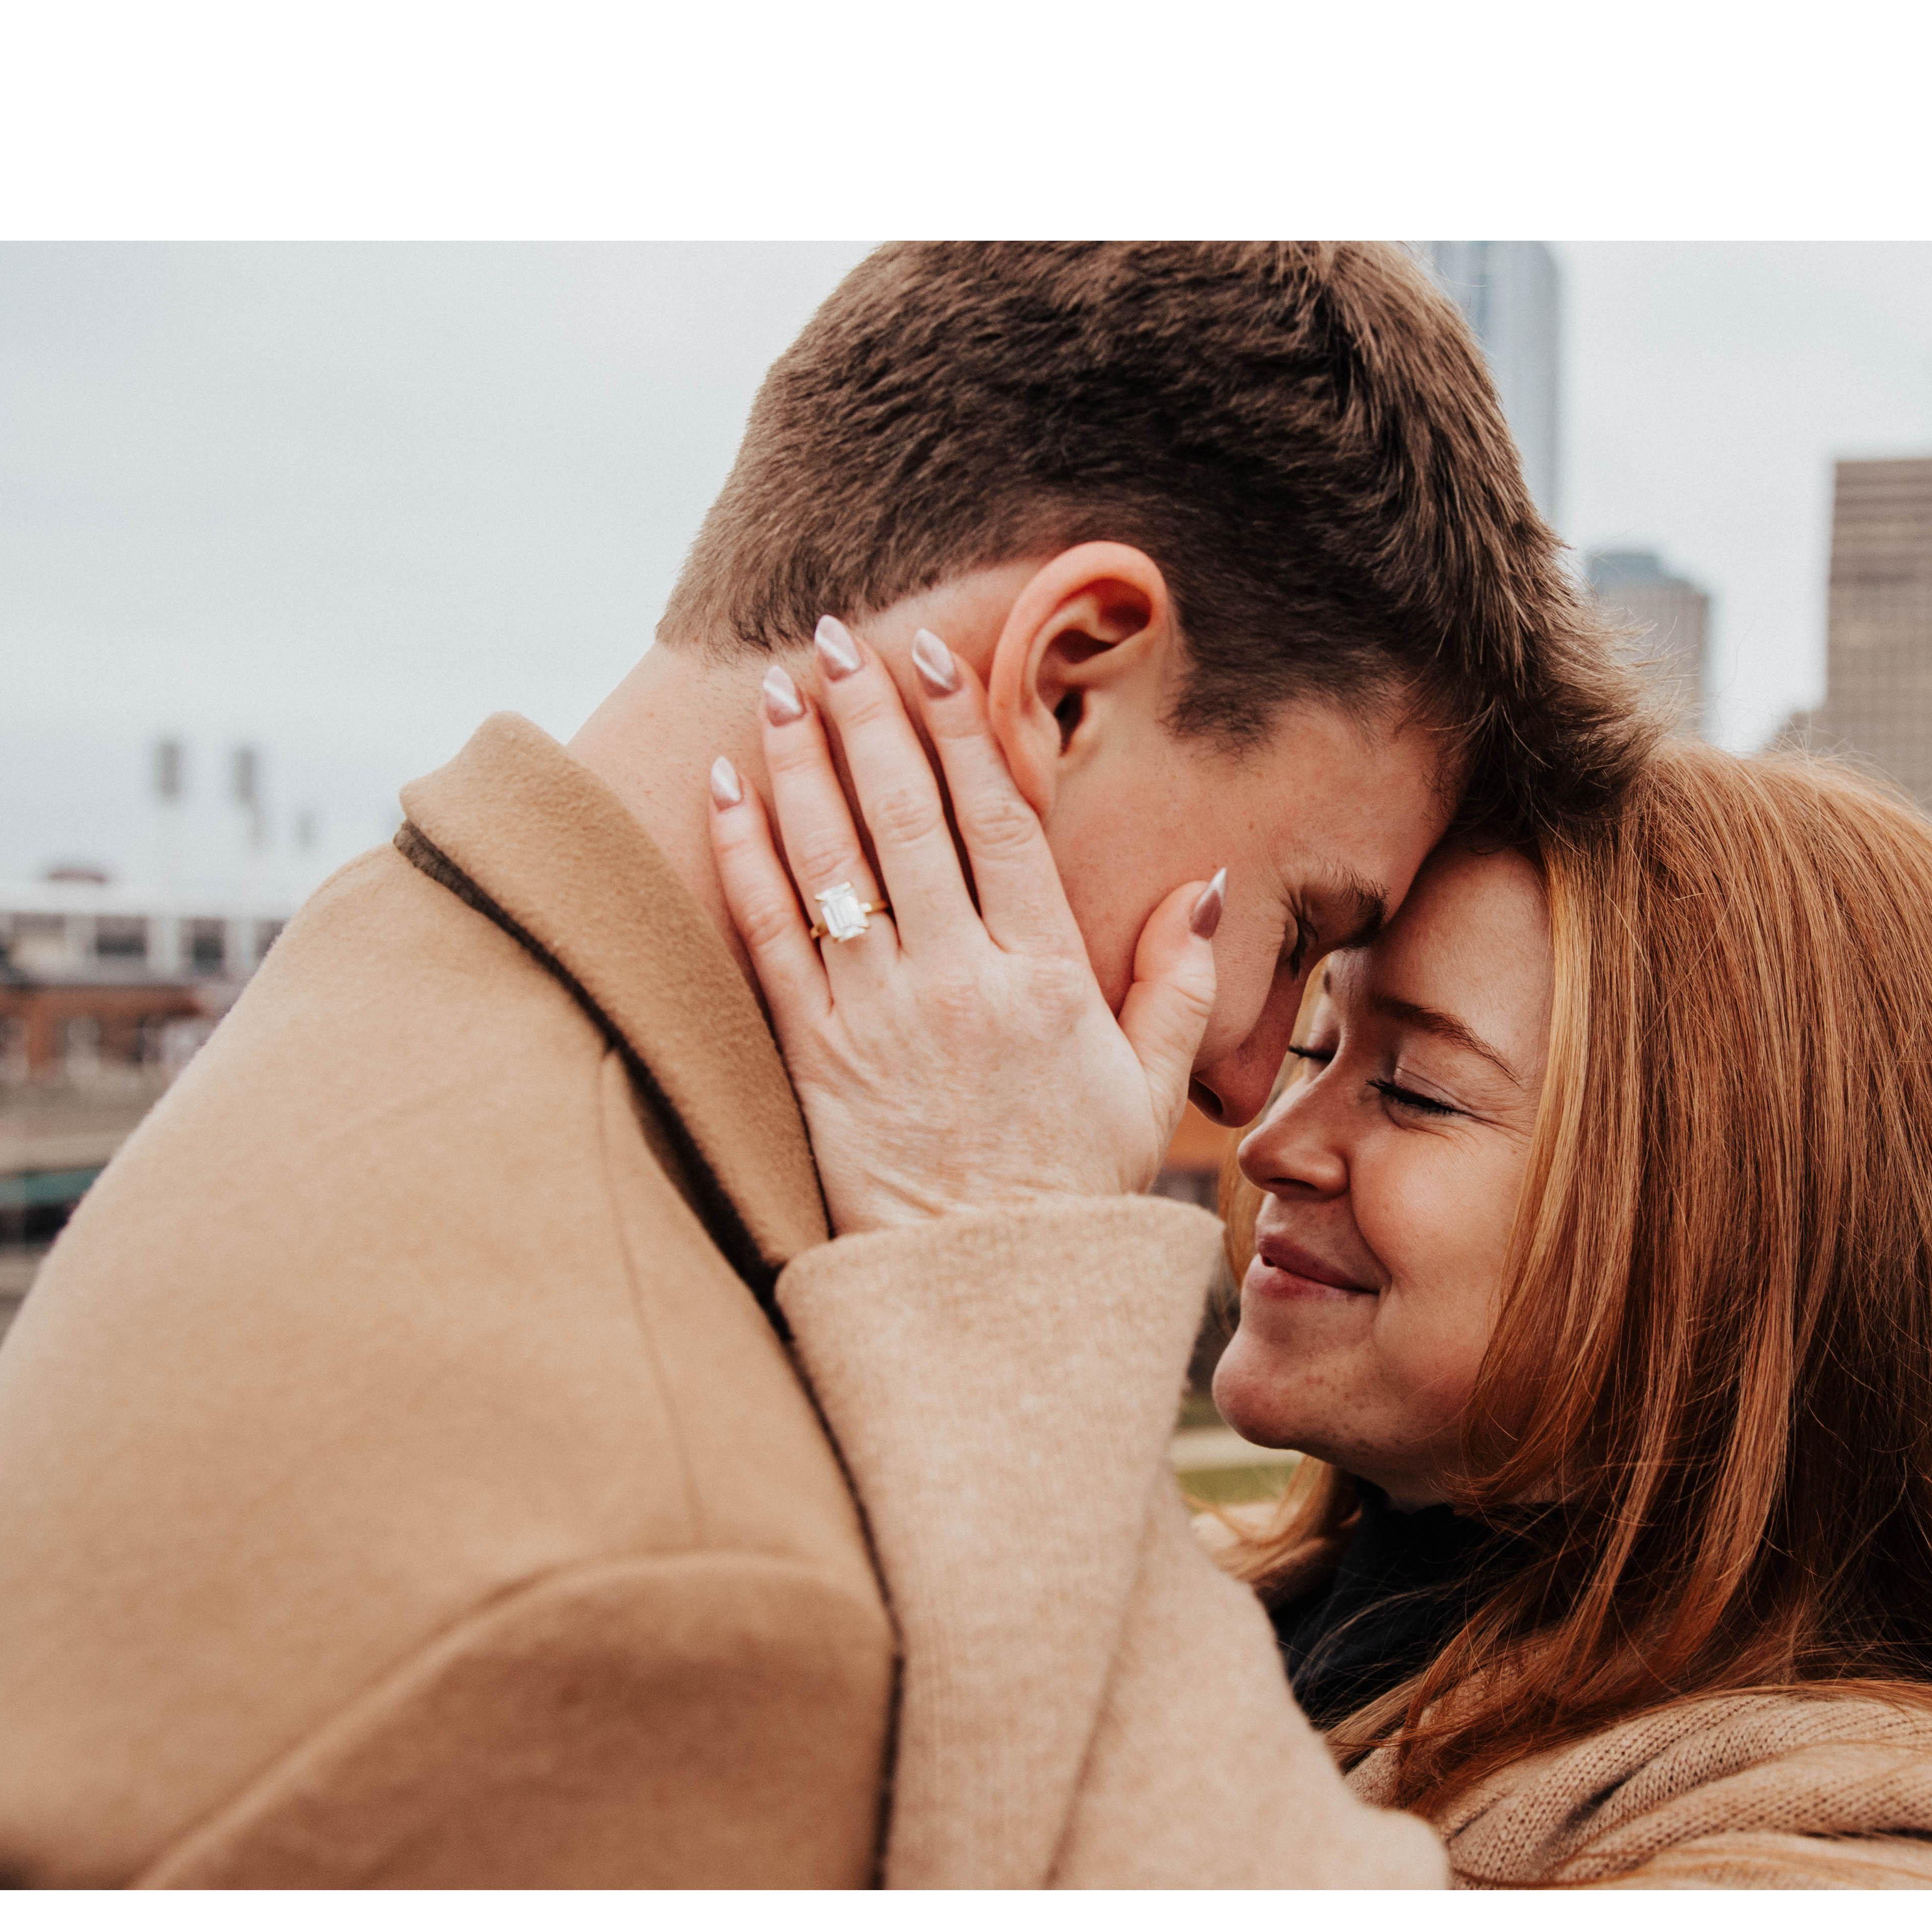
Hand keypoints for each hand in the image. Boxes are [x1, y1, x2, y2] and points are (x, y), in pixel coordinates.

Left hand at [708, 617, 1222, 1237]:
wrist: (983, 1295)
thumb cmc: (1072, 1193)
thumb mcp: (1152, 1093)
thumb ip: (1177, 985)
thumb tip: (1205, 885)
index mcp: (1046, 979)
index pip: (998, 823)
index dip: (964, 730)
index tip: (935, 657)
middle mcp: (958, 982)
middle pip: (905, 817)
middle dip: (869, 715)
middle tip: (836, 636)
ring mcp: (878, 1017)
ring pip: (831, 860)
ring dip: (802, 762)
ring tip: (780, 685)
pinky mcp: (812, 1058)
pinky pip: (770, 937)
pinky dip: (743, 857)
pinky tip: (725, 790)